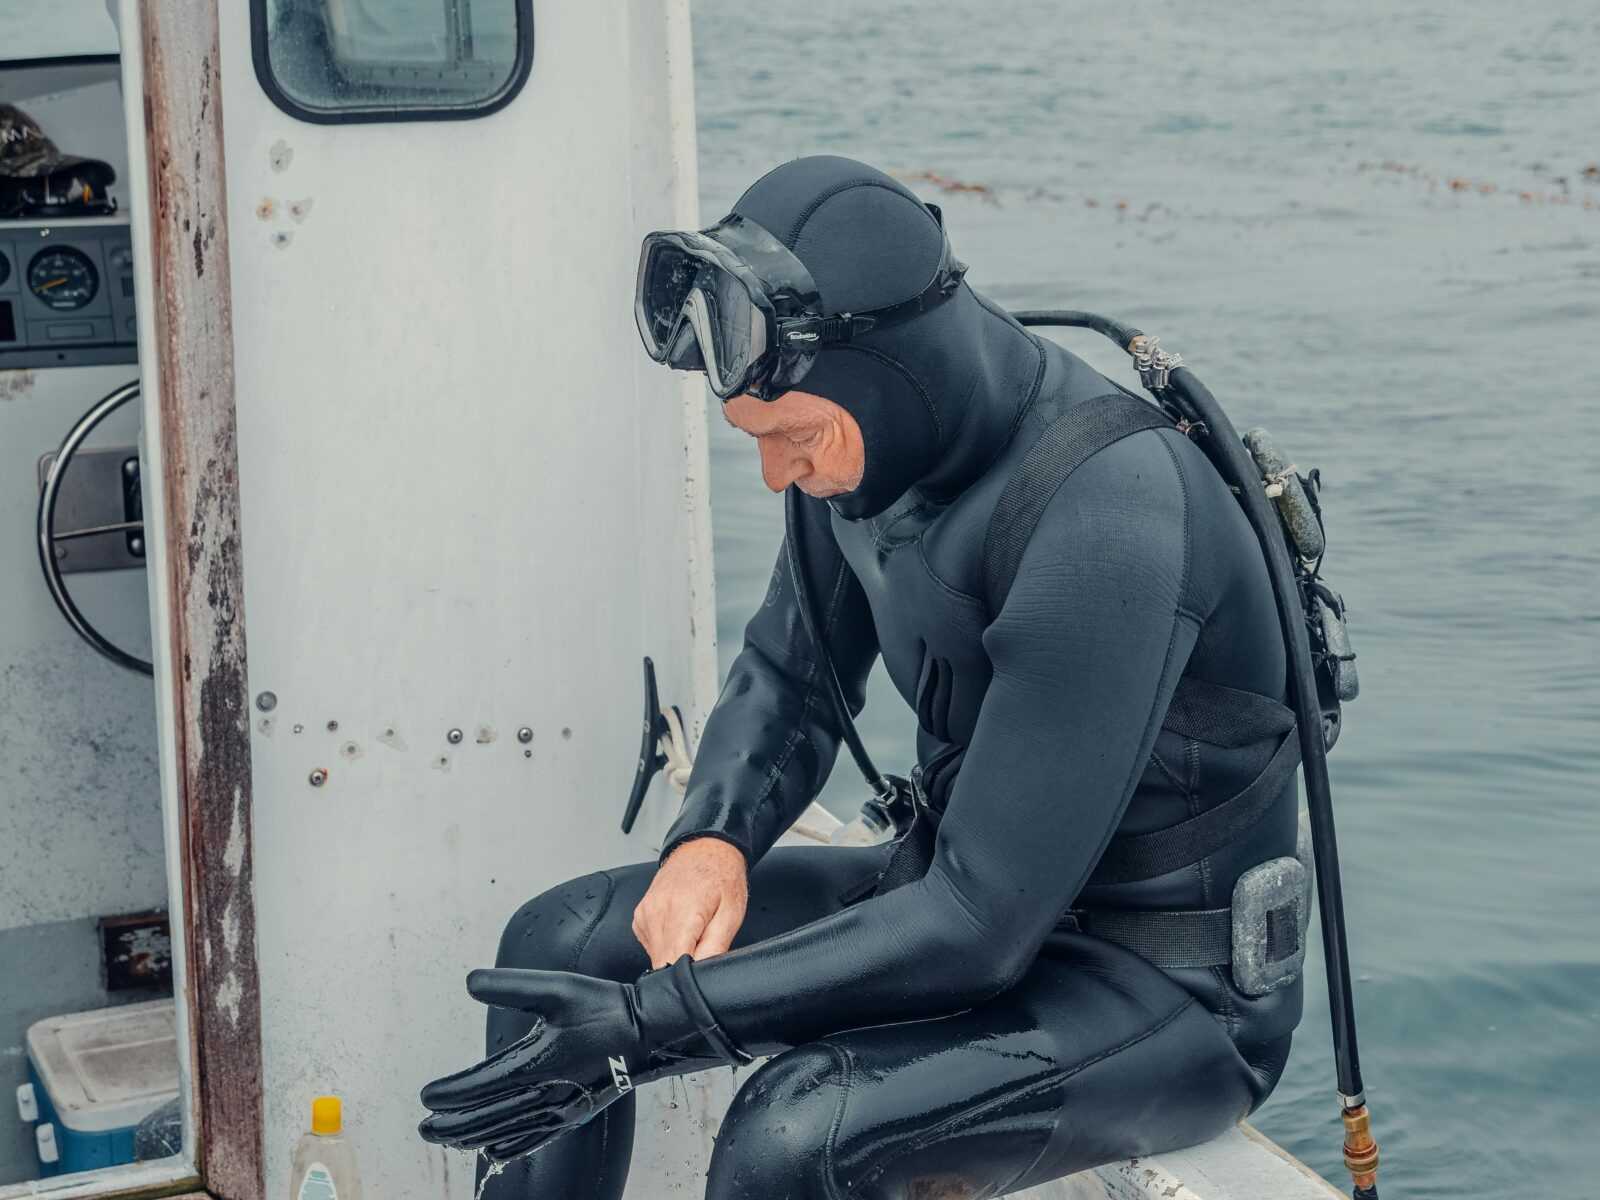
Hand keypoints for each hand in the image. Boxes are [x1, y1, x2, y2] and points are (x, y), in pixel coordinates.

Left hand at [419, 961, 744, 1160]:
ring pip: (505, 1131)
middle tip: (424, 1128)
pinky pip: (533, 1138)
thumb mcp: (555, 987)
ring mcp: (560, 1110)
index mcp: (535, 1065)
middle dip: (451, 1125)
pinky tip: (496, 1149)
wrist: (650, 1031)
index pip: (478, 1087)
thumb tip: (470, 982)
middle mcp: (544, 1095)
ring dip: (472, 1137)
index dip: (449, 1094)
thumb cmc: (605, 1007)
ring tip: (447, 1139)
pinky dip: (508, 1146)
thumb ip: (509, 985)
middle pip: (485, 1118)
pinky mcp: (575, 1114)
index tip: (425, 1096)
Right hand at [632, 837, 746, 966]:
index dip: (689, 975)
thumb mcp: (732, 913)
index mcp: (681, 913)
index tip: (701, 969)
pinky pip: (651, 943)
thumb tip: (703, 973)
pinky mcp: (639, 916)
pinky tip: (681, 926)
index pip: (672, 964)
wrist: (704, 848)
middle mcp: (656, 913)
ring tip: (693, 931)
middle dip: (683, 964)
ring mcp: (644, 914)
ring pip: (656, 955)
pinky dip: (666, 942)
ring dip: (674, 952)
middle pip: (662, 963)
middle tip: (702, 946)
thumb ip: (716, 947)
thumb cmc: (721, 876)